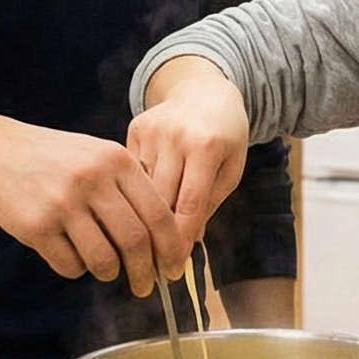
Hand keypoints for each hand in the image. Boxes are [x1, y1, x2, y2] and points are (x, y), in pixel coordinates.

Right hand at [0, 122, 179, 296]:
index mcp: (116, 160)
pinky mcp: (36, 225)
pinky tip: (71, 255)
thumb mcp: (100, 156)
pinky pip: (70, 265)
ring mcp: (62, 203)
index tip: (174, 268)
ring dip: (110, 273)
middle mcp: (92, 179)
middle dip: (145, 272)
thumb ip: (132, 188)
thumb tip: (168, 240)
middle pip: (135, 241)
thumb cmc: (58, 159)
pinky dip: (77, 269)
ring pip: (104, 259)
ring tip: (106, 270)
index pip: (159, 214)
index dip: (172, 248)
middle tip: (145, 286)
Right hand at [124, 62, 250, 258]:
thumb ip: (209, 203)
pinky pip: (129, 172)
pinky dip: (131, 194)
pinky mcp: (133, 128)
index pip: (189, 203)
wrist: (204, 90)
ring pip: (139, 188)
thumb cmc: (225, 135)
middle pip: (159, 199)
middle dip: (156, 237)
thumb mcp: (230, 168)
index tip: (172, 267)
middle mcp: (175, 136)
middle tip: (152, 269)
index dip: (180, 239)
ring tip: (137, 251)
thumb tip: (187, 242)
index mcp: (206, 146)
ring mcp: (150, 131)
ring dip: (138, 220)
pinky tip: (130, 214)